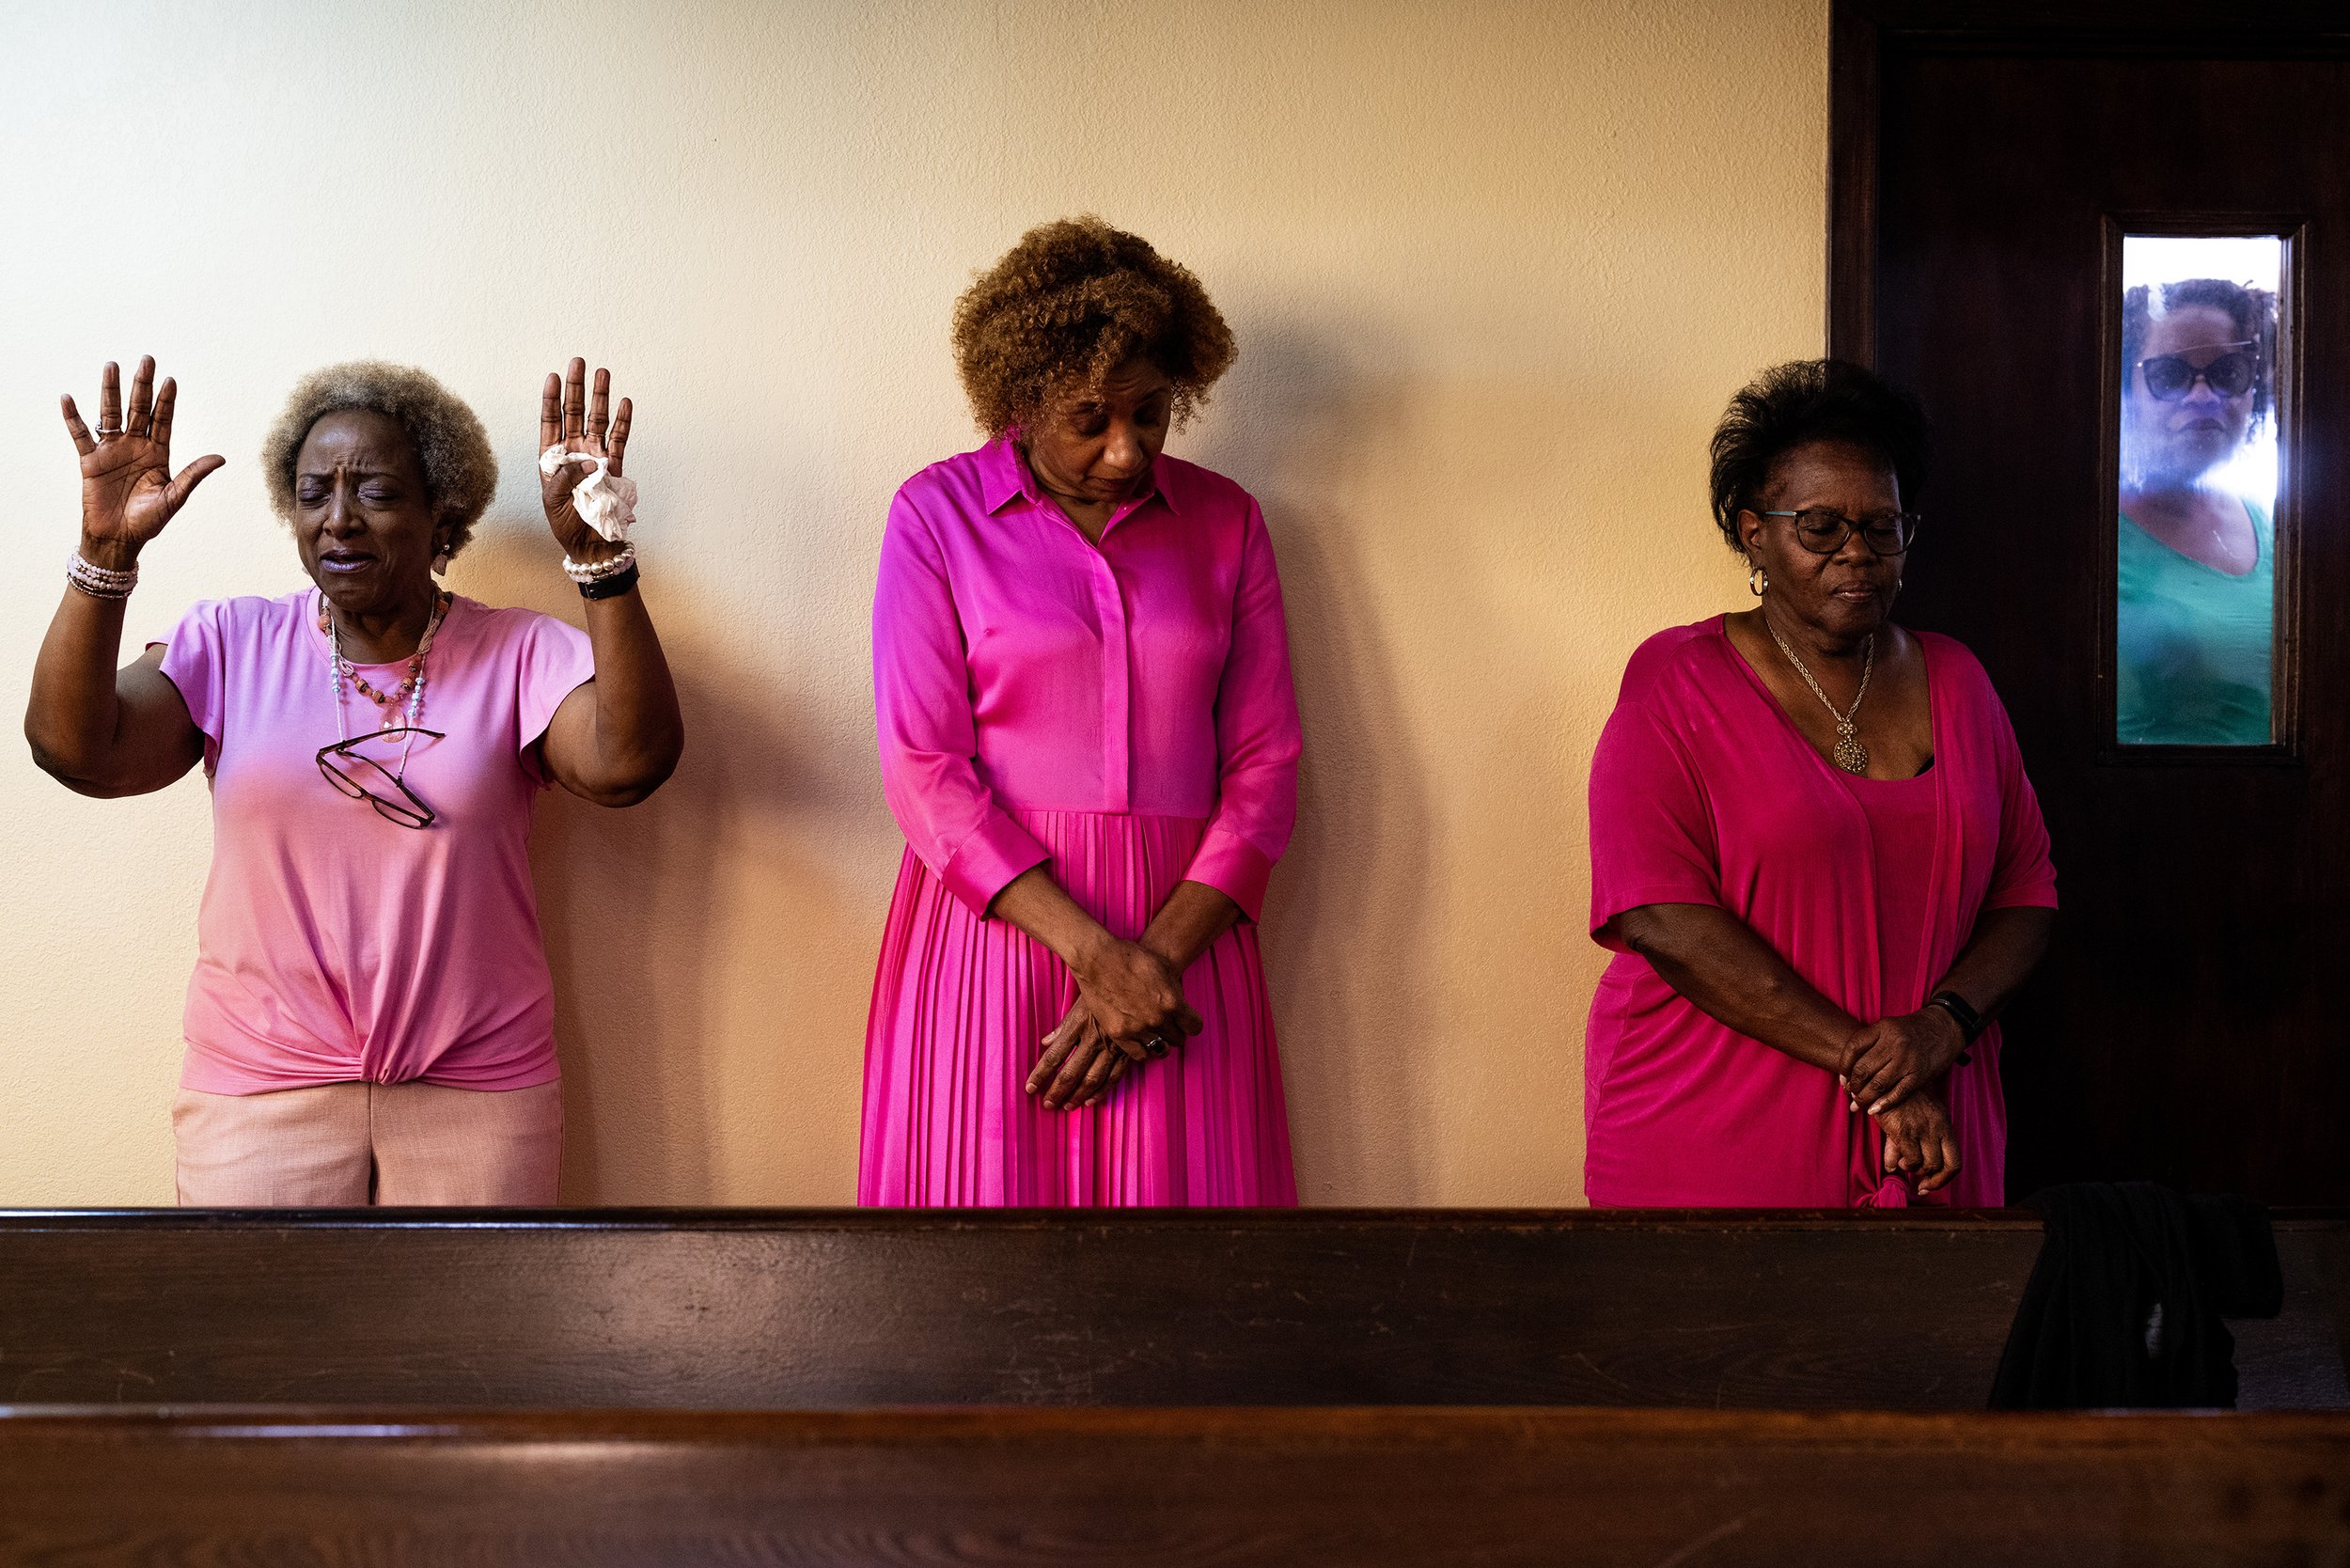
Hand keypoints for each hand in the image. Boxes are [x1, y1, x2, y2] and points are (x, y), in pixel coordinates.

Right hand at [61, 357, 224, 569]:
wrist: (119, 538)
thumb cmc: (149, 521)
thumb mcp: (175, 497)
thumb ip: (194, 475)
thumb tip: (221, 458)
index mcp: (158, 454)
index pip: (163, 420)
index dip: (166, 401)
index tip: (170, 380)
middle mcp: (135, 446)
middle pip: (138, 409)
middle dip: (142, 385)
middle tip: (146, 359)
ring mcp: (112, 451)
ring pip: (111, 414)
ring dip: (111, 390)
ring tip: (112, 365)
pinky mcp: (90, 461)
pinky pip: (80, 435)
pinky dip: (73, 418)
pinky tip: (68, 399)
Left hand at [538, 357, 632, 560]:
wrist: (590, 544)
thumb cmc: (566, 524)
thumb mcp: (553, 501)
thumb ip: (566, 477)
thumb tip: (589, 461)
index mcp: (551, 456)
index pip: (549, 420)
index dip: (551, 398)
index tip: (553, 376)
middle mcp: (573, 451)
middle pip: (574, 412)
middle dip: (576, 387)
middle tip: (579, 362)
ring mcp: (595, 455)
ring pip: (597, 419)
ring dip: (600, 397)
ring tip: (603, 373)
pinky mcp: (614, 465)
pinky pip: (619, 439)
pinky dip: (622, 422)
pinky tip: (624, 403)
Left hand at [1025, 997, 1144, 1109]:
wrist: (1134, 985)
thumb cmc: (1103, 992)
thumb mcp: (1079, 1005)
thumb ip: (1063, 1026)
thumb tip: (1046, 1042)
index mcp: (1078, 1026)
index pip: (1054, 1055)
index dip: (1041, 1074)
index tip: (1031, 1087)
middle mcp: (1093, 1039)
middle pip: (1071, 1072)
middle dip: (1057, 1091)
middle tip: (1048, 1104)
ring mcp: (1112, 1047)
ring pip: (1092, 1078)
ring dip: (1078, 1095)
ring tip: (1067, 1106)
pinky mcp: (1128, 1052)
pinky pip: (1114, 1076)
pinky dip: (1102, 1091)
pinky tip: (1090, 1100)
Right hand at [1071, 934, 1202, 1053]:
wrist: (1097, 959)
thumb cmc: (1131, 957)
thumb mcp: (1164, 967)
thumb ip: (1176, 989)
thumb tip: (1183, 1004)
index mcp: (1172, 1002)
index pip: (1194, 1027)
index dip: (1191, 1024)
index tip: (1185, 1021)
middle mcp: (1157, 1018)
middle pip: (1179, 1039)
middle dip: (1176, 1031)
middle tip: (1169, 1025)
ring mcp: (1138, 1028)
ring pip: (1161, 1049)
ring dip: (1161, 1042)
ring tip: (1156, 1034)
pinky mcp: (1119, 1034)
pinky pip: (1140, 1055)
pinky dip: (1143, 1050)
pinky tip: (1141, 1040)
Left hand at [1838, 1006, 1966, 1113]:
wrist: (1946, 1027)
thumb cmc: (1913, 1029)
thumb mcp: (1890, 1027)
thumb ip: (1872, 1043)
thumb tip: (1849, 1070)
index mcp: (1883, 1028)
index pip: (1853, 1048)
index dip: (1843, 1066)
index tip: (1843, 1078)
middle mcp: (1894, 1043)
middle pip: (1863, 1069)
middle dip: (1853, 1086)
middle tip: (1850, 1093)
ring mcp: (1907, 1059)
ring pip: (1877, 1084)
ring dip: (1864, 1097)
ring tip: (1858, 1103)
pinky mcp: (1920, 1074)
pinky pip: (1897, 1093)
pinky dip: (1883, 1104)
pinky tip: (1873, 1110)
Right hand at [1874, 1090, 1960, 1195]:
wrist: (1882, 1081)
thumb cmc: (1896, 1099)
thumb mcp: (1908, 1120)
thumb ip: (1903, 1145)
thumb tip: (1891, 1168)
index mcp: (1944, 1124)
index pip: (1955, 1161)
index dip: (1944, 1178)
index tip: (1929, 1185)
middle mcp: (1938, 1128)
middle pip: (1945, 1167)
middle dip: (1932, 1181)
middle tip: (1919, 1185)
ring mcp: (1923, 1130)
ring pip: (1929, 1165)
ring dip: (1915, 1170)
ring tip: (1905, 1164)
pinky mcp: (1905, 1131)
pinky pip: (1912, 1160)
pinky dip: (1905, 1165)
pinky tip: (1897, 1160)